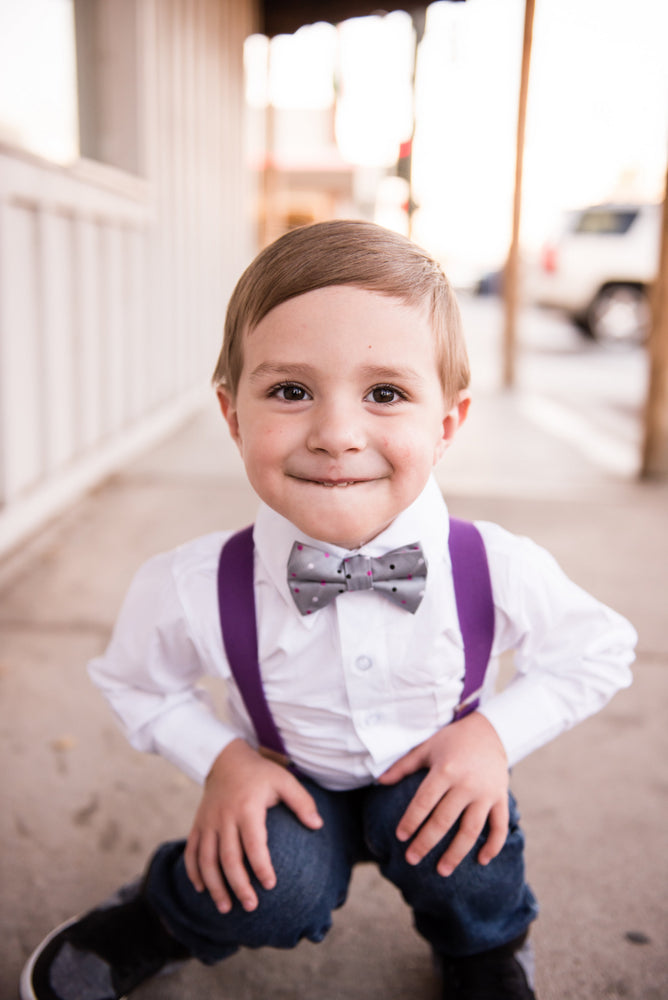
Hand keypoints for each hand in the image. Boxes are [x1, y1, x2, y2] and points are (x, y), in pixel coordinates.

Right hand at [184, 739, 322, 913]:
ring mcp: (208, 822)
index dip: (261, 866)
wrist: (225, 759)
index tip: (270, 885)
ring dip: (214, 885)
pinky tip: (202, 890)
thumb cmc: (260, 773)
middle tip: (251, 906)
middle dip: (238, 885)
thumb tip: (317, 825)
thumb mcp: (283, 780)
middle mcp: (224, 817)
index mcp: (247, 808)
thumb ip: (301, 801)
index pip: (253, 844)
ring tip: (225, 908)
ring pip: (207, 859)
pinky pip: (192, 851)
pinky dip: (193, 872)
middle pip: (228, 857)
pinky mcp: (198, 824)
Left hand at [378, 713, 508, 876]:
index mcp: (445, 770)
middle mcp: (466, 783)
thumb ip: (403, 766)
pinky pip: (500, 827)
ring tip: (442, 871)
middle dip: (426, 843)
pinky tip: (482, 861)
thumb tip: (379, 781)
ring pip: (471, 830)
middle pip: (444, 820)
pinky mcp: (501, 798)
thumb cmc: (452, 740)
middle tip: (412, 860)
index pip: (424, 802)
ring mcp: (486, 793)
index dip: (411, 821)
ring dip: (456, 853)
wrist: (490, 731)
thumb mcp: (426, 748)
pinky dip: (493, 846)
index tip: (400, 837)